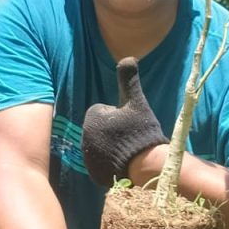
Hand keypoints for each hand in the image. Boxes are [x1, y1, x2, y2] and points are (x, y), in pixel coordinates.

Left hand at [81, 58, 166, 186]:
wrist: (144, 164)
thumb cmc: (141, 130)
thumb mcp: (136, 102)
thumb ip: (129, 80)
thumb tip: (129, 56)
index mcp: (92, 117)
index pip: (102, 111)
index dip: (117, 116)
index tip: (128, 123)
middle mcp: (84, 137)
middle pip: (100, 129)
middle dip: (112, 131)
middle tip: (129, 136)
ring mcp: (88, 156)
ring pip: (101, 145)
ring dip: (111, 146)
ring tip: (127, 149)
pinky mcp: (93, 172)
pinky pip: (101, 162)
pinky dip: (109, 162)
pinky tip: (122, 162)